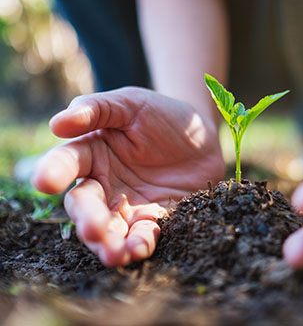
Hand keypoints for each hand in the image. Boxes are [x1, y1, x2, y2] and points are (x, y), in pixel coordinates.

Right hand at [32, 87, 224, 265]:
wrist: (202, 135)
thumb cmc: (163, 114)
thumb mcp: (132, 103)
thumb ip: (97, 109)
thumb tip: (57, 124)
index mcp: (92, 152)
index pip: (67, 163)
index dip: (55, 171)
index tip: (46, 182)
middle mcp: (104, 184)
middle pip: (85, 205)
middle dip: (87, 219)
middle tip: (94, 229)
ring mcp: (128, 205)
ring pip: (110, 229)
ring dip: (109, 244)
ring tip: (115, 254)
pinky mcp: (154, 219)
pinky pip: (142, 235)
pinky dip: (139, 244)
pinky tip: (141, 249)